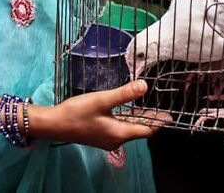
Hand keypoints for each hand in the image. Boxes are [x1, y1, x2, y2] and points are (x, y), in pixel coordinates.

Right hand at [31, 80, 170, 149]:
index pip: (146, 130)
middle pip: (138, 129)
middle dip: (151, 119)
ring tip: (149, 107)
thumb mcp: (102, 100)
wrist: (53, 124)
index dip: (158, 122)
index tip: (170, 115)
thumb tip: (145, 85)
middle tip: (163, 110)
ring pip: (128, 127)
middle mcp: (115, 139)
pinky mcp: (99, 134)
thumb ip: (124, 93)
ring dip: (138, 118)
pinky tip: (126, 109)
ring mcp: (106, 137)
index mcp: (120, 133)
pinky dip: (126, 118)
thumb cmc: (77, 113)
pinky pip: (119, 126)